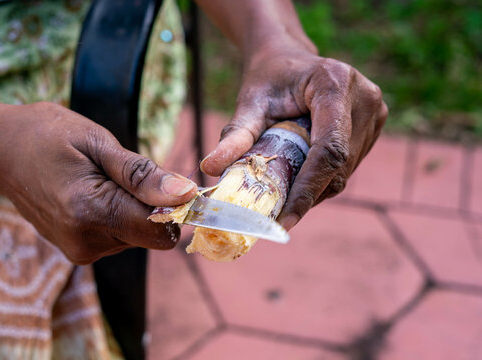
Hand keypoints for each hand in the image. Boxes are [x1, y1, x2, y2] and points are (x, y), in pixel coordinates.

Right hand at [0, 102, 196, 263]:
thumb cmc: (45, 134)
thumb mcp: (97, 142)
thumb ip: (142, 174)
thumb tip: (186, 194)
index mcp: (91, 213)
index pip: (161, 230)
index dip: (174, 206)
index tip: (164, 180)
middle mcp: (85, 241)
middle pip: (149, 234)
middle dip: (147, 204)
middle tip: (117, 171)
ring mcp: (78, 251)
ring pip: (134, 235)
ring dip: (129, 208)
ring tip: (96, 179)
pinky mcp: (76, 251)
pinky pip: (116, 236)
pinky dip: (114, 215)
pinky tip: (89, 192)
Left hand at [200, 46, 387, 229]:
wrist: (289, 58)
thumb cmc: (268, 78)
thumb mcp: (249, 103)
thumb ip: (235, 134)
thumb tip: (210, 166)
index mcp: (335, 84)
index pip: (328, 149)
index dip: (308, 189)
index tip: (284, 219)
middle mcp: (364, 98)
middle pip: (338, 165)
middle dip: (307, 195)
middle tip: (275, 215)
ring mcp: (375, 112)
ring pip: (345, 170)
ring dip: (315, 189)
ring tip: (284, 194)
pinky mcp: (374, 125)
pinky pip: (348, 165)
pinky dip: (323, 179)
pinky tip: (300, 177)